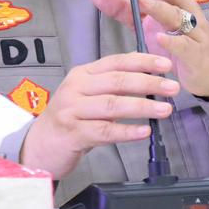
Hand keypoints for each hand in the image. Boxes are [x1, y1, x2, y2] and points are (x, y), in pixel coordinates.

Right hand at [19, 52, 178, 178]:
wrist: (37, 146)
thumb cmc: (67, 121)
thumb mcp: (86, 96)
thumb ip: (111, 88)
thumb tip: (148, 81)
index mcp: (82, 74)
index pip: (116, 62)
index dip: (142, 61)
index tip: (164, 65)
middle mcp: (76, 88)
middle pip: (117, 81)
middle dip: (148, 83)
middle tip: (171, 88)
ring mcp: (72, 110)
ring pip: (113, 105)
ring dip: (142, 106)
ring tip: (164, 109)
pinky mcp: (72, 133)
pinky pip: (104, 131)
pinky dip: (126, 131)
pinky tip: (143, 131)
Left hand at [90, 0, 208, 103]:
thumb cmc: (177, 40)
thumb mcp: (147, 23)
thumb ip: (122, 7)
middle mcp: (186, 10)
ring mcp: (194, 32)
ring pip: (178, 16)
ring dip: (160, 8)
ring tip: (142, 1)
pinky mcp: (196, 55)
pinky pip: (184, 47)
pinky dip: (172, 42)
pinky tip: (160, 39)